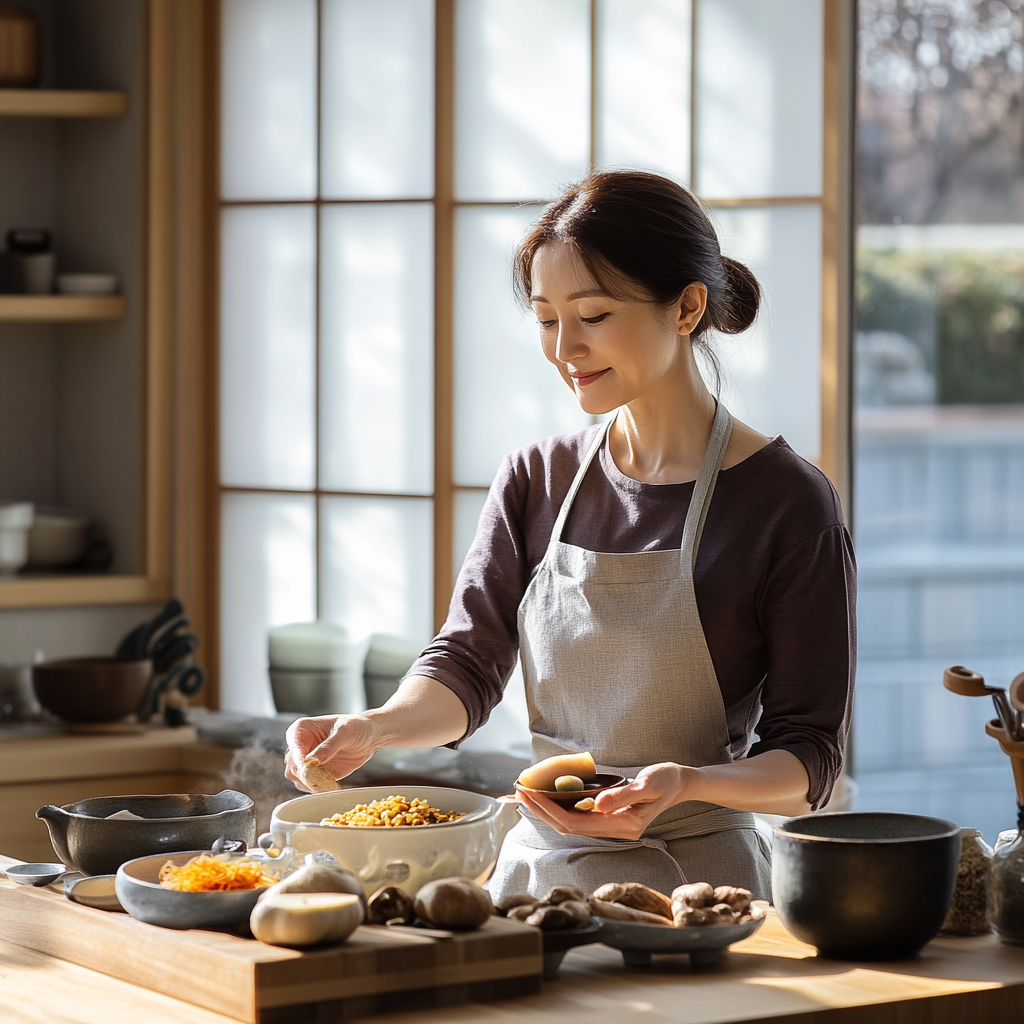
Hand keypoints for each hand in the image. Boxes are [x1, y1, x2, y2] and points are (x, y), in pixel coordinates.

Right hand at [284, 714, 379, 790]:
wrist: (368, 738)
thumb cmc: (355, 727)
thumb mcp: (345, 732)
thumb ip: (329, 746)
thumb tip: (312, 759)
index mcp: (301, 729)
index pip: (294, 746)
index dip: (298, 758)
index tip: (308, 766)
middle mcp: (299, 746)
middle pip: (292, 765)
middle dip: (306, 774)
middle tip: (322, 776)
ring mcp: (305, 762)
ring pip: (297, 778)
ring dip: (311, 783)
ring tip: (329, 780)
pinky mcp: (313, 774)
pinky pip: (309, 785)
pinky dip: (318, 788)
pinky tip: (331, 784)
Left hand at [516, 763, 693, 840]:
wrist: (679, 783)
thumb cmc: (665, 780)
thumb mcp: (648, 784)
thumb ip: (622, 796)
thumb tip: (596, 804)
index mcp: (623, 825)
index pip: (576, 822)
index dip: (550, 810)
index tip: (530, 794)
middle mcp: (615, 830)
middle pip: (568, 826)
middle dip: (541, 811)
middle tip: (518, 792)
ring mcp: (611, 825)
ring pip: (570, 823)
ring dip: (547, 810)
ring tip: (525, 794)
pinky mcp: (608, 818)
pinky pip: (577, 816)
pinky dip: (559, 807)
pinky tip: (546, 796)